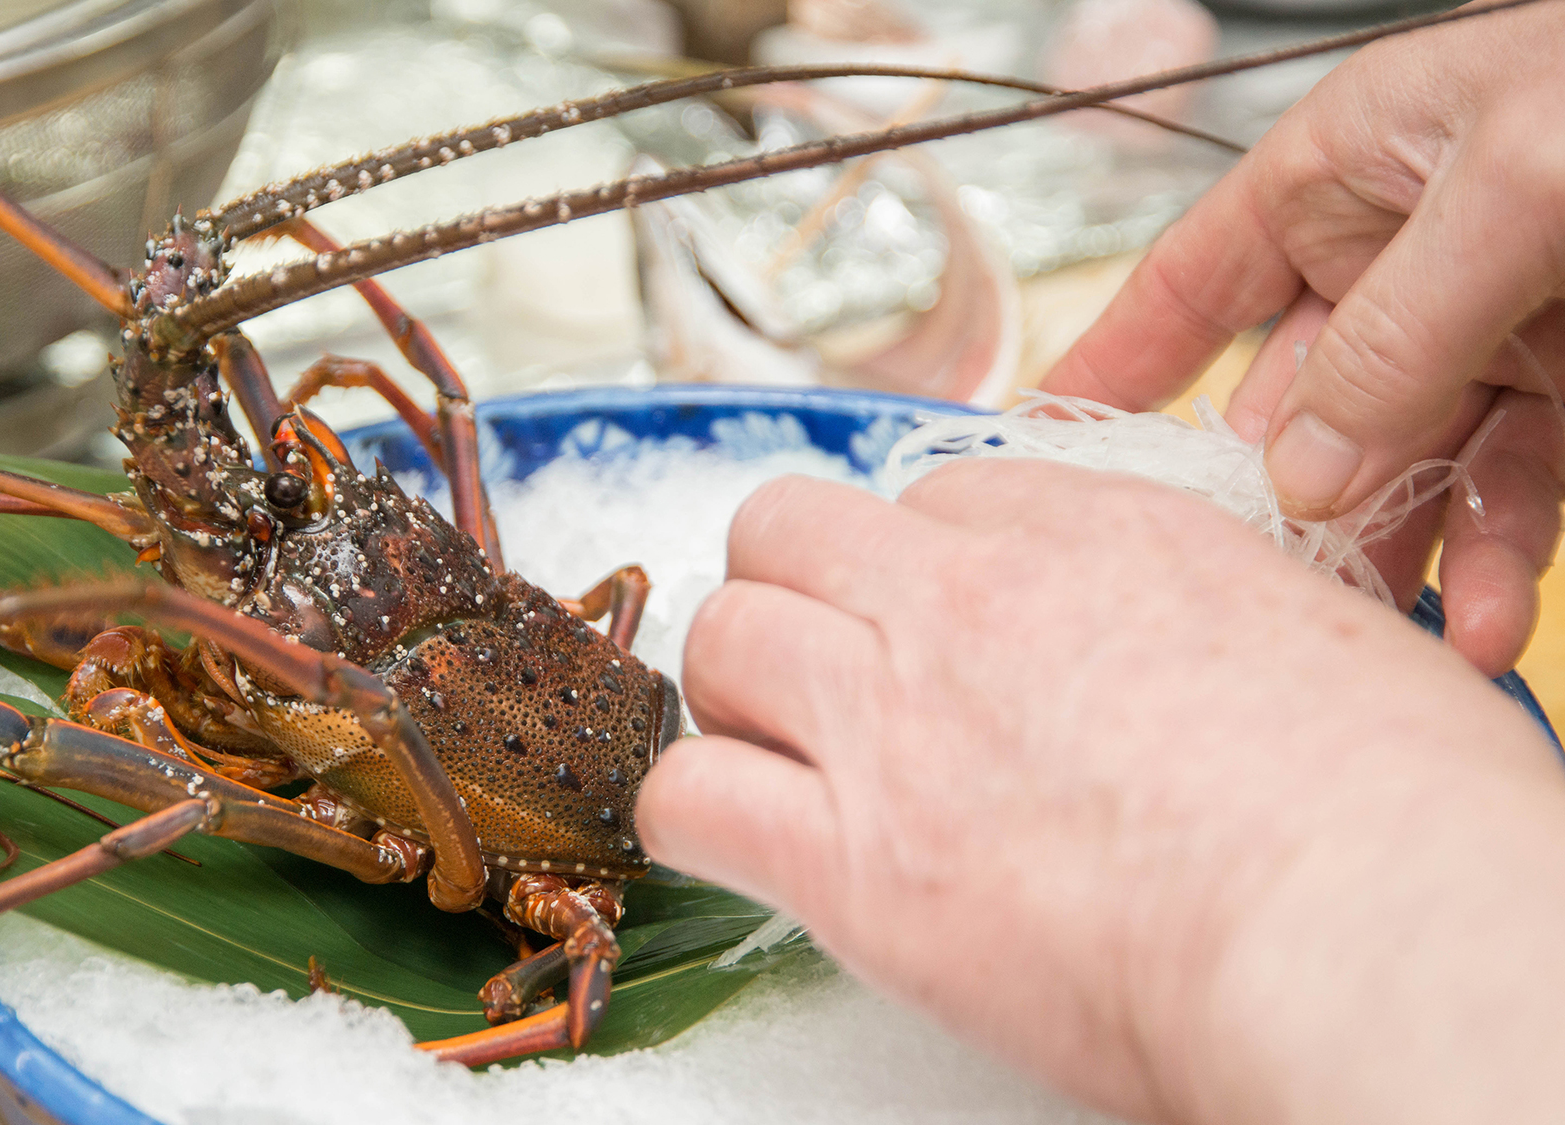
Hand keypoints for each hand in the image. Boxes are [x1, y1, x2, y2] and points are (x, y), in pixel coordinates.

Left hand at [638, 465, 1564, 1124]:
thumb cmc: (1397, 813)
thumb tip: (1172, 644)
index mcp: (1091, 533)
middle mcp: (967, 601)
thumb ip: (1198, 611)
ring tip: (775, 756)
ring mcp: (892, 721)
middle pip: (786, 529)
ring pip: (721, 639)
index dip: (916, 564)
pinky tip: (742, 843)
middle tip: (818, 669)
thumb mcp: (1316, 633)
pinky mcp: (850, 862)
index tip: (928, 622)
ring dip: (735, 695)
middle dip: (789, 590)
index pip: (931, 495)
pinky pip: (691, 799)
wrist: (1372, 930)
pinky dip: (694, 816)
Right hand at [1042, 1, 1564, 675]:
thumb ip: (1399, 332)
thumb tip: (1302, 472)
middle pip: (1293, 403)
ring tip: (1370, 640)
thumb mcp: (1517, 182)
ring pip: (1399, 469)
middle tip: (1242, 597)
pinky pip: (1511, 494)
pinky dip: (1493, 564)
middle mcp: (1408, 259)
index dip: (1118, 362)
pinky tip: (1481, 628)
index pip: (1197, 279)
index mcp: (1352, 170)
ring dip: (1387, 558)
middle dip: (1269, 503)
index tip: (1042, 450)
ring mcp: (1494, 332)